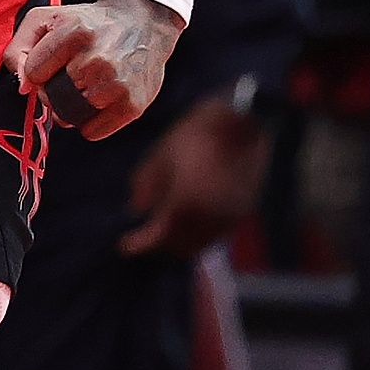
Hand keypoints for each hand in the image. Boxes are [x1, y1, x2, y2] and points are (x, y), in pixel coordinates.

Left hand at [4, 0, 183, 139]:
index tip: (53, 61)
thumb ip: (19, 47)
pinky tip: (100, 98)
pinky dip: (90, 122)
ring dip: (71, 107)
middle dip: (54, 89)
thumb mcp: (46, 18)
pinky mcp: (132, 105)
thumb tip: (23, 86)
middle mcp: (97, 59)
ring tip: (86, 84)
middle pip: (52, 96)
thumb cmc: (88, 22)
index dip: (39, 69)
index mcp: (75, 32)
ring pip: (70, 116)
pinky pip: (92, 132)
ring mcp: (116, 84)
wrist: (142, 22)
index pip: (34, 72)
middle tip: (70, 73)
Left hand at [119, 91, 270, 256]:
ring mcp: (228, 219)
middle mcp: (209, 219)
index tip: (125, 244)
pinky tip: (189, 217)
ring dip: (181, 241)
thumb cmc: (199, 133)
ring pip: (200, 245)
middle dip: (160, 245)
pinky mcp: (242, 213)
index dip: (139, 244)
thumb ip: (146, 182)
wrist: (244, 122)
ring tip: (166, 225)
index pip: (159, 237)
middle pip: (180, 248)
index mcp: (185, 204)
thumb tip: (135, 207)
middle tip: (145, 234)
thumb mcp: (164, 151)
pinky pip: (215, 235)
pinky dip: (199, 234)